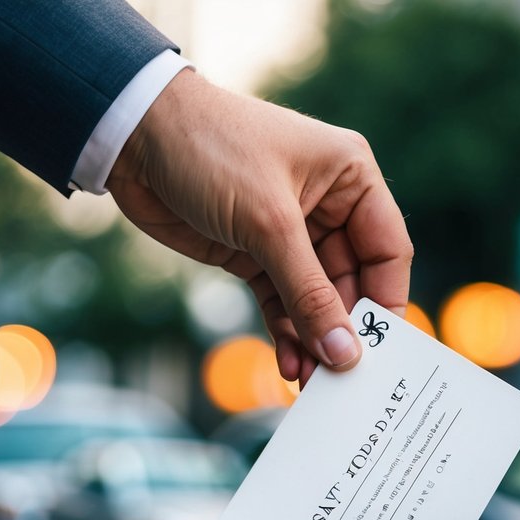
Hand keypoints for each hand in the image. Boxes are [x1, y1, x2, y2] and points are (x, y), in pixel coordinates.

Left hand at [106, 69, 412, 386]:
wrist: (131, 137)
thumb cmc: (211, 150)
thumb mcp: (269, 225)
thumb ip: (309, 293)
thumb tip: (344, 353)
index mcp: (351, 177)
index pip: (388, 251)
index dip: (387, 303)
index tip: (384, 353)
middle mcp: (329, 205)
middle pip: (353, 282)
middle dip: (344, 330)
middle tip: (342, 379)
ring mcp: (290, 232)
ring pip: (316, 299)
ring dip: (313, 340)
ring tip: (310, 382)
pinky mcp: (254, 253)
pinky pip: (282, 302)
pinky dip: (285, 333)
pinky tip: (288, 365)